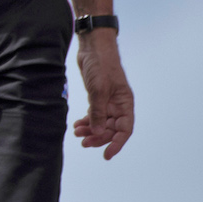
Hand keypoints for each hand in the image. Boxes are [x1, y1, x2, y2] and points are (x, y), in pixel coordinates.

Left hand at [72, 29, 132, 158]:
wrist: (93, 47)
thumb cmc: (101, 65)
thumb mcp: (98, 89)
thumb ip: (98, 111)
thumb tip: (98, 132)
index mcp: (125, 103)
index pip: (125, 130)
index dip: (117, 143)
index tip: (107, 154)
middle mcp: (118, 105)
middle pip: (111, 129)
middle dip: (98, 137)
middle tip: (83, 142)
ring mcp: (107, 101)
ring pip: (101, 122)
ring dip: (90, 130)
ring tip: (77, 133)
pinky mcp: (97, 97)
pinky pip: (94, 114)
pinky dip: (87, 121)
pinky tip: (77, 125)